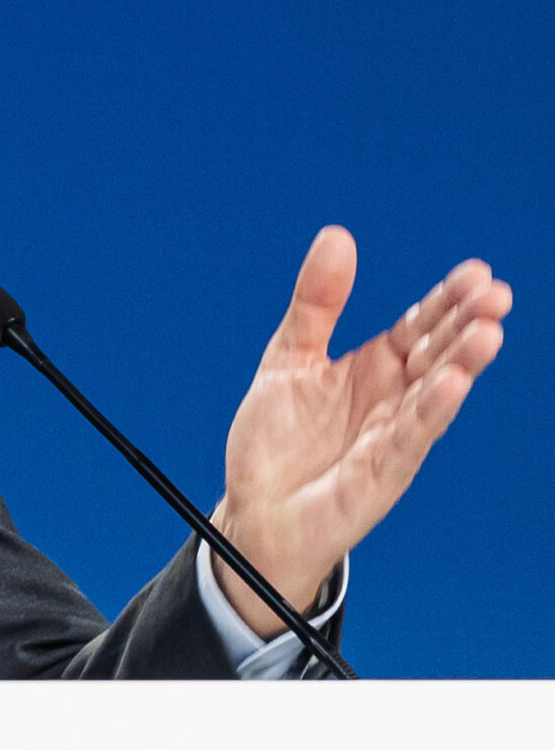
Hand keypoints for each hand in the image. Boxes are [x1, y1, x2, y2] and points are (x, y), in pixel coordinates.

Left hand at [212, 226, 509, 636]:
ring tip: (488, 332)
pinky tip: (454, 384)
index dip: (445, 301)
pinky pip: (410, 436)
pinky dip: (432, 410)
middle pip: (437, 353)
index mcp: (373, 368)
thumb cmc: (277, 440)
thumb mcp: (289, 356)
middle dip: (466, 324)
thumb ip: (316, 302)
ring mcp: (392, 436)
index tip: (476, 272)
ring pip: (435, 393)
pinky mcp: (381, 472)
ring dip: (462, 363)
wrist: (255, 511)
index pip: (418, 327)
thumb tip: (337, 238)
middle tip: (495, 294)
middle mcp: (392, 399)